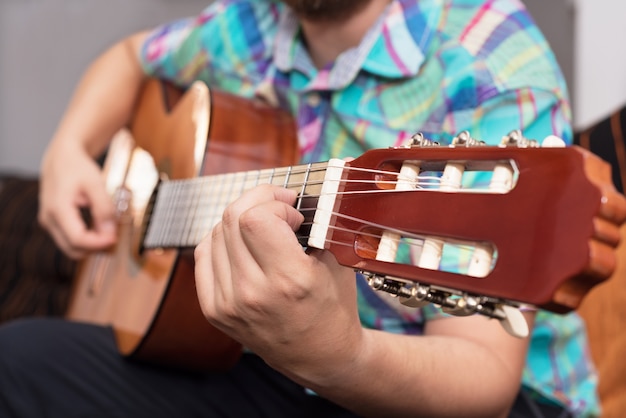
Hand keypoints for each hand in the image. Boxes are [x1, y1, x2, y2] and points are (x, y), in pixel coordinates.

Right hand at [38, 140, 116, 258]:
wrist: (61, 158)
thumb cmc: (77, 167)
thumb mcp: (95, 183)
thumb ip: (104, 207)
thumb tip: (110, 232)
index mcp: (57, 209)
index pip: (77, 239)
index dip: (98, 243)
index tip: (114, 238)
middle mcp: (49, 219)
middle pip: (72, 249)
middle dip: (95, 247)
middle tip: (113, 235)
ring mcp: (49, 222)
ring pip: (70, 247)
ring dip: (90, 245)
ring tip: (107, 230)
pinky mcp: (53, 223)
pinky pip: (69, 240)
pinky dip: (85, 239)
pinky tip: (98, 228)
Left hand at [194, 185, 363, 382]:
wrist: (320, 356)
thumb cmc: (333, 308)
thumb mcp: (336, 262)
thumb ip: (315, 224)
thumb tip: (290, 194)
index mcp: (289, 281)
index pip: (256, 218)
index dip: (275, 202)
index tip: (293, 212)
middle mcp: (252, 294)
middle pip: (232, 219)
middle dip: (259, 201)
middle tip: (280, 207)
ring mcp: (228, 305)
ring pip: (216, 233)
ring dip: (242, 220)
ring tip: (265, 228)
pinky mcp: (214, 310)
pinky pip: (205, 254)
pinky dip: (223, 239)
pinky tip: (245, 243)